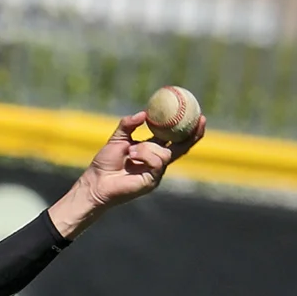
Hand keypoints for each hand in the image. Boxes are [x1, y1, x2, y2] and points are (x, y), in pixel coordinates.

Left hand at [48, 108, 204, 238]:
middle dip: (193, 135)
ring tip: (130, 151)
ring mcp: (156, 173)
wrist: (96, 182)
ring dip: (147, 149)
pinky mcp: (152, 181)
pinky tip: (132, 156)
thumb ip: (129, 124)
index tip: (197, 115)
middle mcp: (157, 161)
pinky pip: (157, 163)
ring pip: (165, 154)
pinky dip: (144, 156)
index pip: (174, 139)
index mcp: (152, 150)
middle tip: (200, 120)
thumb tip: (144, 114)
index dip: (186, 129)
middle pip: (182, 148)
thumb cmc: (105, 163)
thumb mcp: (118, 137)